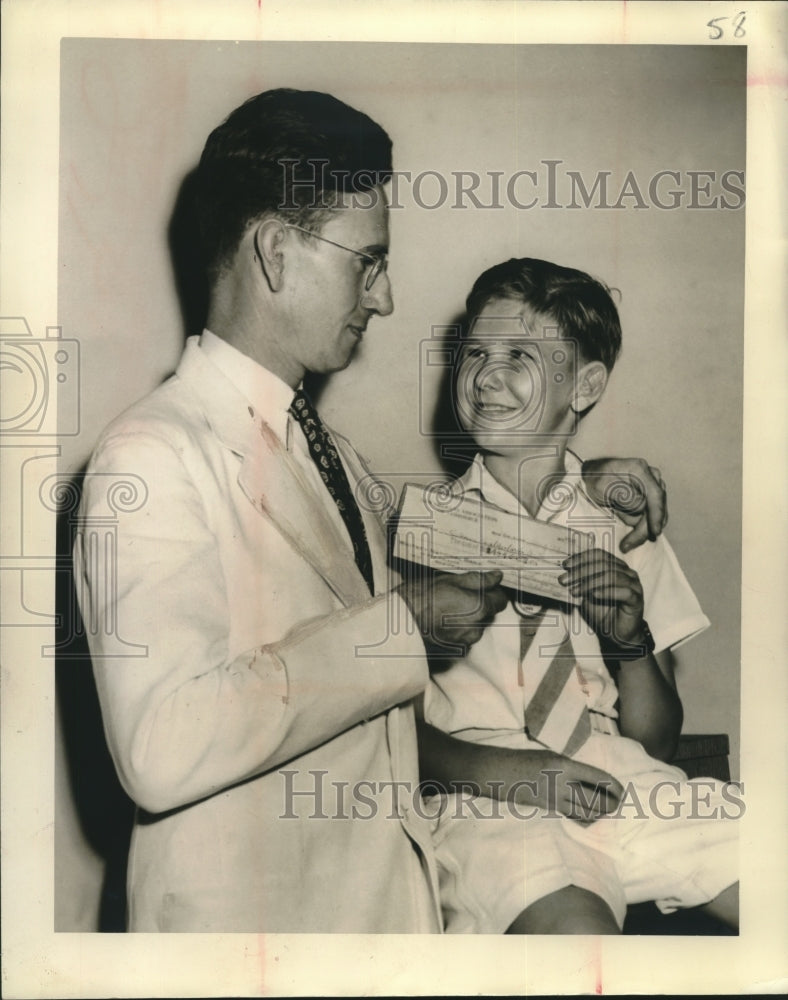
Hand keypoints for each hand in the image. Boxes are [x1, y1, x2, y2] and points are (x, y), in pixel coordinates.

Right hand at [398, 569, 507, 658]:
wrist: (394, 629)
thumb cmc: (416, 600)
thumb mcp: (445, 580)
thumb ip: (475, 580)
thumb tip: (495, 577)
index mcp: (478, 607)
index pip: (500, 600)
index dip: (492, 591)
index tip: (481, 586)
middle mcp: (476, 628)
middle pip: (488, 614)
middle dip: (478, 605)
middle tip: (455, 595)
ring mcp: (465, 642)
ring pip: (475, 627)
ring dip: (466, 618)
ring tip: (443, 610)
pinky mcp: (453, 652)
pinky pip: (462, 638)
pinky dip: (455, 631)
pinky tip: (439, 623)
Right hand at [509, 750, 623, 823]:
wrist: (496, 771)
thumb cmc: (522, 758)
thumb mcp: (549, 756)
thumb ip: (570, 768)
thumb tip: (591, 780)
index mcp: (564, 764)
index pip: (599, 777)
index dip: (615, 786)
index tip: (622, 790)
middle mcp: (561, 783)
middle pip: (596, 800)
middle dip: (611, 804)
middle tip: (618, 804)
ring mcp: (554, 798)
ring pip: (586, 812)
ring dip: (600, 813)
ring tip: (607, 811)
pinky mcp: (547, 809)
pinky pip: (572, 816)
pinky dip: (585, 818)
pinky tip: (590, 817)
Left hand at [560, 548, 645, 651]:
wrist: (616, 634)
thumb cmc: (603, 612)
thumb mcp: (587, 594)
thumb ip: (580, 582)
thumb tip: (565, 573)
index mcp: (616, 566)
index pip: (599, 555)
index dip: (581, 558)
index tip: (565, 565)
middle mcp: (627, 573)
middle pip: (603, 564)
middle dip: (581, 571)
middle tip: (565, 580)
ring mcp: (634, 585)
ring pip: (612, 576)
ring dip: (590, 582)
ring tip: (576, 591)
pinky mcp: (637, 599)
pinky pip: (623, 592)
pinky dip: (607, 592)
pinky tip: (594, 595)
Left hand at [581, 456, 667, 551]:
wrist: (594, 475)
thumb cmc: (595, 479)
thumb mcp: (601, 485)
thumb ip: (621, 493)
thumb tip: (641, 505)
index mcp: (640, 470)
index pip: (655, 495)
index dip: (657, 515)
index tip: (655, 532)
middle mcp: (652, 477)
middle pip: (657, 508)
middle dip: (644, 528)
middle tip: (626, 545)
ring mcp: (654, 487)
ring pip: (654, 516)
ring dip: (639, 528)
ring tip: (624, 536)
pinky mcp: (651, 498)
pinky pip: (650, 517)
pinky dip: (640, 527)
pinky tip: (627, 531)